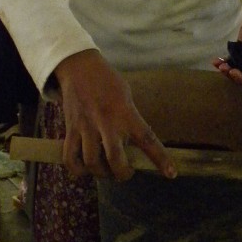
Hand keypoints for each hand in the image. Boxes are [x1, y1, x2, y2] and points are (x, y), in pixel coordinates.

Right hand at [55, 49, 175, 180]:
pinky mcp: (70, 129)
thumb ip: (130, 119)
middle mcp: (106, 121)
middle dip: (123, 173)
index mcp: (125, 112)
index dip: (160, 158)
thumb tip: (136, 144)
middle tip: (127, 172)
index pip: (147, 138)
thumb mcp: (126, 96)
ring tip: (106, 170)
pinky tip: (85, 169)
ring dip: (101, 173)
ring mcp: (86, 127)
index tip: (171, 173)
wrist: (79, 67)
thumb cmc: (107, 81)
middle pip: (115, 159)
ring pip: (92, 162)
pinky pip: (70, 158)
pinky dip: (77, 170)